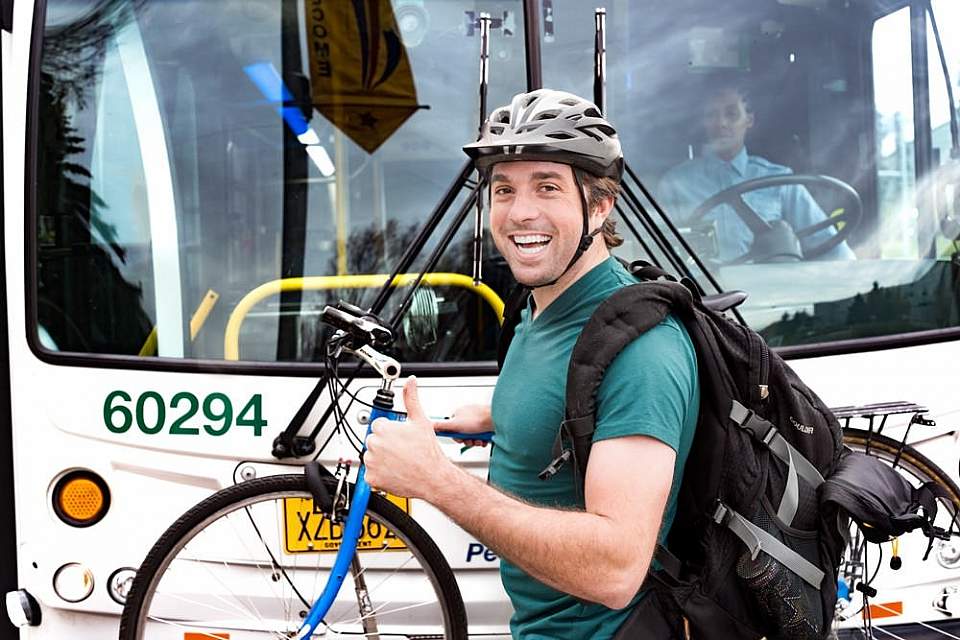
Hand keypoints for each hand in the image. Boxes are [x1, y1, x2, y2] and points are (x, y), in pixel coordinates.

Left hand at [364, 376, 453, 498]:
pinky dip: (380, 473)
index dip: (391, 432)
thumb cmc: (428, 452)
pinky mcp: (371, 477)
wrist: (432, 478)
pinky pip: (371, 473)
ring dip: (381, 459)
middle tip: (402, 450)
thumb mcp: (420, 420)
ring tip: (399, 461)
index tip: (400, 438)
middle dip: (385, 445)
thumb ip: (411, 398)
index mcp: (382, 428)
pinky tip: (394, 471)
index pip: (378, 426)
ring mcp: (371, 462)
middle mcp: (374, 444)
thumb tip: (411, 381)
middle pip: (374, 441)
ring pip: (371, 457)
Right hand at [443, 404, 493, 447]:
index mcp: (459, 413)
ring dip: (475, 441)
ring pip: (472, 436)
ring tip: (479, 440)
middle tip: (470, 440)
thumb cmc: (478, 419)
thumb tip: (430, 425)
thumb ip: (441, 426)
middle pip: (462, 433)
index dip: (455, 436)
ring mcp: (477, 421)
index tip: (458, 439)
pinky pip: (481, 436)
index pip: (451, 427)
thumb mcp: (455, 424)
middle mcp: (468, 416)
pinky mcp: (486, 426)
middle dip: (466, 439)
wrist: (496, 420)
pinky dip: (482, 440)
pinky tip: (484, 439)